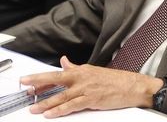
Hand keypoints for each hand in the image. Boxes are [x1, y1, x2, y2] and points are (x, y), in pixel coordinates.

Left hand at [20, 56, 163, 117]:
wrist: (132, 86)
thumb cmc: (116, 80)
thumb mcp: (94, 71)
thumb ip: (76, 68)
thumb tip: (64, 62)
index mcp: (82, 70)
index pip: (58, 73)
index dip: (43, 78)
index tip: (29, 81)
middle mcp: (82, 77)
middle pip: (56, 79)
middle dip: (39, 82)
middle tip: (25, 85)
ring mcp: (86, 88)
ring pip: (62, 96)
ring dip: (46, 103)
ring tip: (33, 108)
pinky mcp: (92, 99)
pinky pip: (72, 106)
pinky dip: (60, 110)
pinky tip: (51, 114)